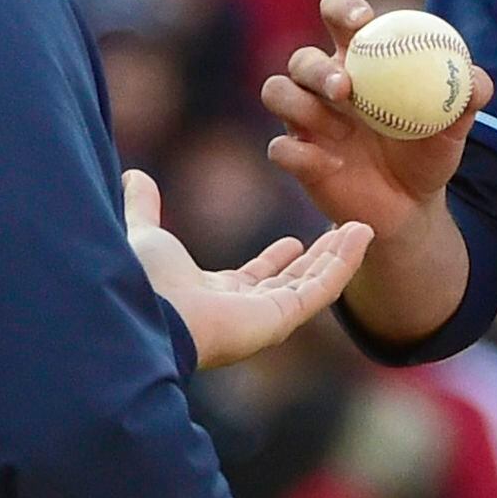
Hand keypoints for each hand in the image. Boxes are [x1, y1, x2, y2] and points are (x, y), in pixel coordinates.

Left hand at [121, 168, 370, 370]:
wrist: (144, 309)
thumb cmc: (140, 281)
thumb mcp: (145, 234)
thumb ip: (143, 209)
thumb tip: (134, 177)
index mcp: (215, 296)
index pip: (255, 279)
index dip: (275, 261)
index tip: (294, 241)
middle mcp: (244, 311)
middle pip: (293, 283)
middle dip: (319, 259)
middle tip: (343, 233)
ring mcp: (266, 318)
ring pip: (314, 284)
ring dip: (340, 258)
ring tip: (363, 229)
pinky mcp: (281, 319)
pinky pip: (322, 288)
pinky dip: (344, 262)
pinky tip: (361, 234)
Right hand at [262, 0, 493, 244]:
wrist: (410, 207)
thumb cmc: (428, 152)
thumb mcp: (454, 127)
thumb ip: (467, 98)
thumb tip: (477, 79)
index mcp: (359, 61)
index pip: (338, 16)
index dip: (342, 8)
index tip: (362, 20)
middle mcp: (324, 85)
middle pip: (300, 58)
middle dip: (316, 67)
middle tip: (345, 89)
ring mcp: (305, 120)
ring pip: (276, 92)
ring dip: (301, 106)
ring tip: (341, 131)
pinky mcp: (297, 156)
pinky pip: (280, 147)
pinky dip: (300, 152)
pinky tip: (332, 164)